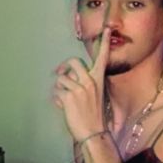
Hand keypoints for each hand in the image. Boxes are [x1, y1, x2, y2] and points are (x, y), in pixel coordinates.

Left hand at [52, 26, 110, 142]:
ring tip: (65, 99)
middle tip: (60, 73)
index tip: (107, 29)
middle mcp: (90, 81)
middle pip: (73, 62)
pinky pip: (55, 91)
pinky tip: (63, 106)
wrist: (93, 133)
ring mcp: (79, 88)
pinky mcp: (68, 96)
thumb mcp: (96, 96)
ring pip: (61, 78)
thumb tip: (69, 78)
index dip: (104, 42)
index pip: (103, 57)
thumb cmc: (94, 115)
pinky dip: (56, 98)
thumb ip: (86, 83)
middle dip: (64, 67)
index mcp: (99, 79)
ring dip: (59, 88)